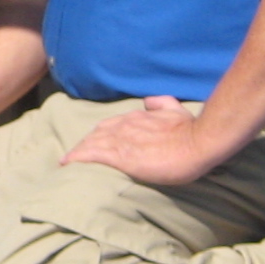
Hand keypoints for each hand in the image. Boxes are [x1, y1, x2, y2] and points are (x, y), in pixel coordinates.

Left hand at [61, 97, 219, 184]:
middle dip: (87, 142)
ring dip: (79, 150)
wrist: (197, 142)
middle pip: (98, 133)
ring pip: (92, 142)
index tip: (95, 142)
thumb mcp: (175, 109)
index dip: (101, 134)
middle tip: (78, 154)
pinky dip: (77, 157)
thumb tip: (148, 101)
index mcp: (138, 116)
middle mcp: (126, 124)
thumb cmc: (190, 130)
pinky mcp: (121, 155)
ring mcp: (121, 139)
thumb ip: (161, 103)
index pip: (112, 124)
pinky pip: (91, 154)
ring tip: (70, 160)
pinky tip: (67, 162)